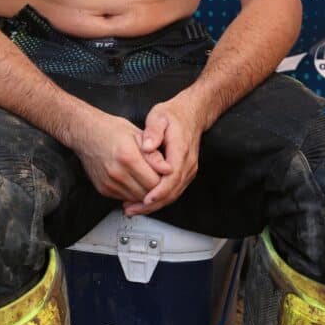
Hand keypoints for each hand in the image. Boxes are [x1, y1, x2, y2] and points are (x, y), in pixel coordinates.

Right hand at [73, 111, 171, 202]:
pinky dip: (133, 192)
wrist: (85, 132)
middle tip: (159, 178)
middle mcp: (117, 173)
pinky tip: (133, 180)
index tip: (166, 174)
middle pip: (147, 193)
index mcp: (129, 157)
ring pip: (137, 199)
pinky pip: (125, 198)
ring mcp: (109, 183)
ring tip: (146, 178)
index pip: (156, 182)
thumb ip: (155, 155)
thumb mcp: (138, 135)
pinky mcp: (104, 189)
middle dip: (157, 189)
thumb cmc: (111, 130)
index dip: (165, 180)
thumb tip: (168, 169)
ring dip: (145, 193)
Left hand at [123, 94, 203, 215]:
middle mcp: (188, 163)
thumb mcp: (159, 116)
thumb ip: (153, 132)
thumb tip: (146, 146)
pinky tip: (145, 202)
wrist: (191, 114)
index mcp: (181, 150)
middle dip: (153, 204)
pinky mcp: (186, 173)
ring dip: (155, 205)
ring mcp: (189, 170)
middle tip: (133, 210)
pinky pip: (174, 190)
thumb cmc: (173, 115)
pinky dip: (160, 199)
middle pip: (173, 192)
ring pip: (174, 194)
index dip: (158, 192)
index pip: (171, 177)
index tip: (144, 200)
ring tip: (134, 209)